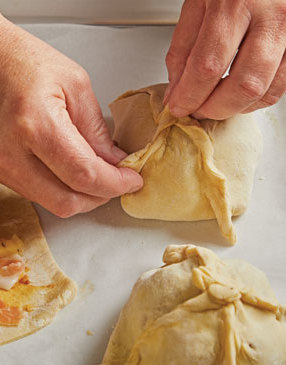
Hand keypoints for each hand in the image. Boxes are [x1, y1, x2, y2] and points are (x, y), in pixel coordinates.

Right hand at [0, 16, 142, 216]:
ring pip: (55, 204)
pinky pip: (42, 196)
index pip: (84, 174)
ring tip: (100, 176)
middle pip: (68, 200)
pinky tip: (77, 174)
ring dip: (85, 196)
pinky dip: (66, 191)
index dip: (114, 183)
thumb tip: (115, 162)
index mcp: (36, 124)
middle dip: (101, 196)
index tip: (132, 180)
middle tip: (119, 181)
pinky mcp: (4, 172)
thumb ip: (97, 130)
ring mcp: (4, 166)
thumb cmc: (29, 66)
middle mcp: (13, 153)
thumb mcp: (76, 86)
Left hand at [164, 0, 285, 119]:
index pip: (208, 66)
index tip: (179, 106)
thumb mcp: (198, 5)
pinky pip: (281, 86)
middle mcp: (270, 16)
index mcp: (235, 2)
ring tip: (217, 103)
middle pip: (243, 85)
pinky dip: (256, 99)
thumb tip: (177, 92)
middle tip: (199, 110)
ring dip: (236, 107)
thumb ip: (183, 50)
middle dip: (215, 108)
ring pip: (266, 91)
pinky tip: (239, 94)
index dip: (190, 95)